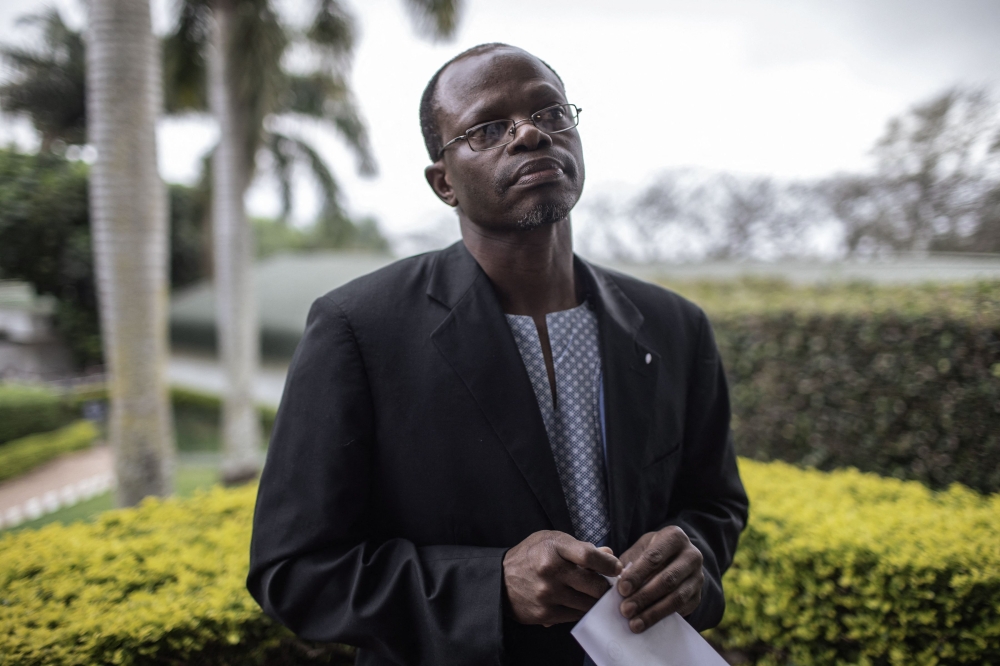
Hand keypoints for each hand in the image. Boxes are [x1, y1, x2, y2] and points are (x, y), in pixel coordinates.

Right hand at [503, 530, 622, 625]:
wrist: (499, 580)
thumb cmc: (530, 555)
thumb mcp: (552, 541)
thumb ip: (581, 547)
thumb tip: (609, 555)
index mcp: (553, 548)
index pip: (589, 556)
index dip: (608, 564)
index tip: (617, 568)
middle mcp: (550, 572)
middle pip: (594, 585)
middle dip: (605, 586)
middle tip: (608, 585)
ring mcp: (548, 595)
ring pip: (588, 604)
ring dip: (594, 600)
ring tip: (593, 594)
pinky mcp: (545, 614)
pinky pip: (576, 615)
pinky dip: (581, 610)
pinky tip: (578, 602)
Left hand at [616, 526, 703, 632]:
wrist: (675, 560)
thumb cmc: (651, 554)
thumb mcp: (639, 549)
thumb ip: (628, 562)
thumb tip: (615, 581)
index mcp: (674, 537)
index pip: (654, 557)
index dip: (637, 574)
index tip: (621, 589)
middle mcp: (691, 555)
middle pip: (667, 579)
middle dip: (644, 597)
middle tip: (625, 610)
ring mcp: (698, 577)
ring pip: (676, 597)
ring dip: (653, 612)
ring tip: (634, 623)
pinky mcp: (698, 596)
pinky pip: (682, 609)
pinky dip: (664, 618)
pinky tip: (648, 624)